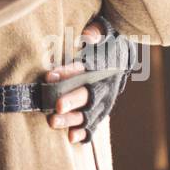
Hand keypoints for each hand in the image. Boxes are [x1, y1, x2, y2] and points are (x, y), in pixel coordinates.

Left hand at [45, 19, 104, 144]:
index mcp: (103, 67)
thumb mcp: (103, 32)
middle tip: (55, 105)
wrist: (121, 55)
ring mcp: (103, 102)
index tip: (49, 76)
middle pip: (88, 95)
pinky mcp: (99, 112)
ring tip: (53, 122)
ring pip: (88, 114)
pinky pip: (93, 125)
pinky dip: (83, 133)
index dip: (67, 73)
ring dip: (71, 119)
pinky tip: (71, 138)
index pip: (84, 70)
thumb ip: (95, 33)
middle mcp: (104, 87)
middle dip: (71, 101)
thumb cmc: (106, 43)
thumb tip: (87, 35)